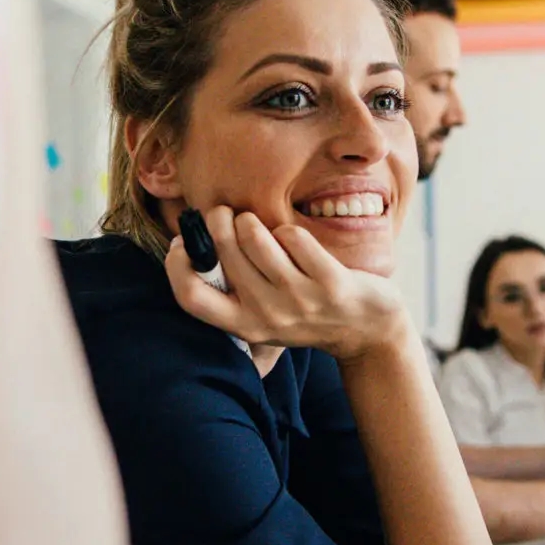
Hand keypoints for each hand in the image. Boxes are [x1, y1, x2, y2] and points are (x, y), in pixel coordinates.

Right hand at [165, 206, 406, 361]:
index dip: (177, 265)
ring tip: (255, 223)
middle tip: (224, 214)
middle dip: (219, 221)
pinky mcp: (329, 283)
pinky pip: (292, 237)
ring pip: (255, 238)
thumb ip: (231, 291)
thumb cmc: (306, 314)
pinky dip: (288, 231)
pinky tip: (293, 241)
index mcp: (243, 326)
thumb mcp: (263, 317)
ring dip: (252, 221)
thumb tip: (189, 246)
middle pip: (223, 253)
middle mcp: (266, 316)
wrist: (368, 331)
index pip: (190, 297)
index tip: (183, 243)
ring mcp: (298, 300)